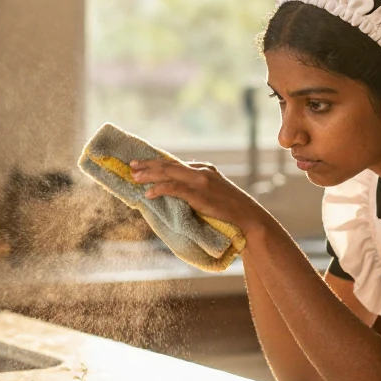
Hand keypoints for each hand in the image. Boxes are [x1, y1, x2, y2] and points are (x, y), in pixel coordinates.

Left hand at [129, 158, 270, 236]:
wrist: (248, 217)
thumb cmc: (232, 210)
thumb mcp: (215, 193)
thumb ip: (198, 189)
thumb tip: (179, 194)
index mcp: (205, 169)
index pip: (176, 163)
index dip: (157, 163)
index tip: (143, 164)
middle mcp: (201, 171)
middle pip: (169, 165)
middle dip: (148, 165)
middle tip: (132, 166)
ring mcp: (200, 181)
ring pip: (169, 173)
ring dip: (149, 175)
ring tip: (135, 178)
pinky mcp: (199, 194)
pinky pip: (175, 188)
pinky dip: (160, 189)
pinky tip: (149, 193)